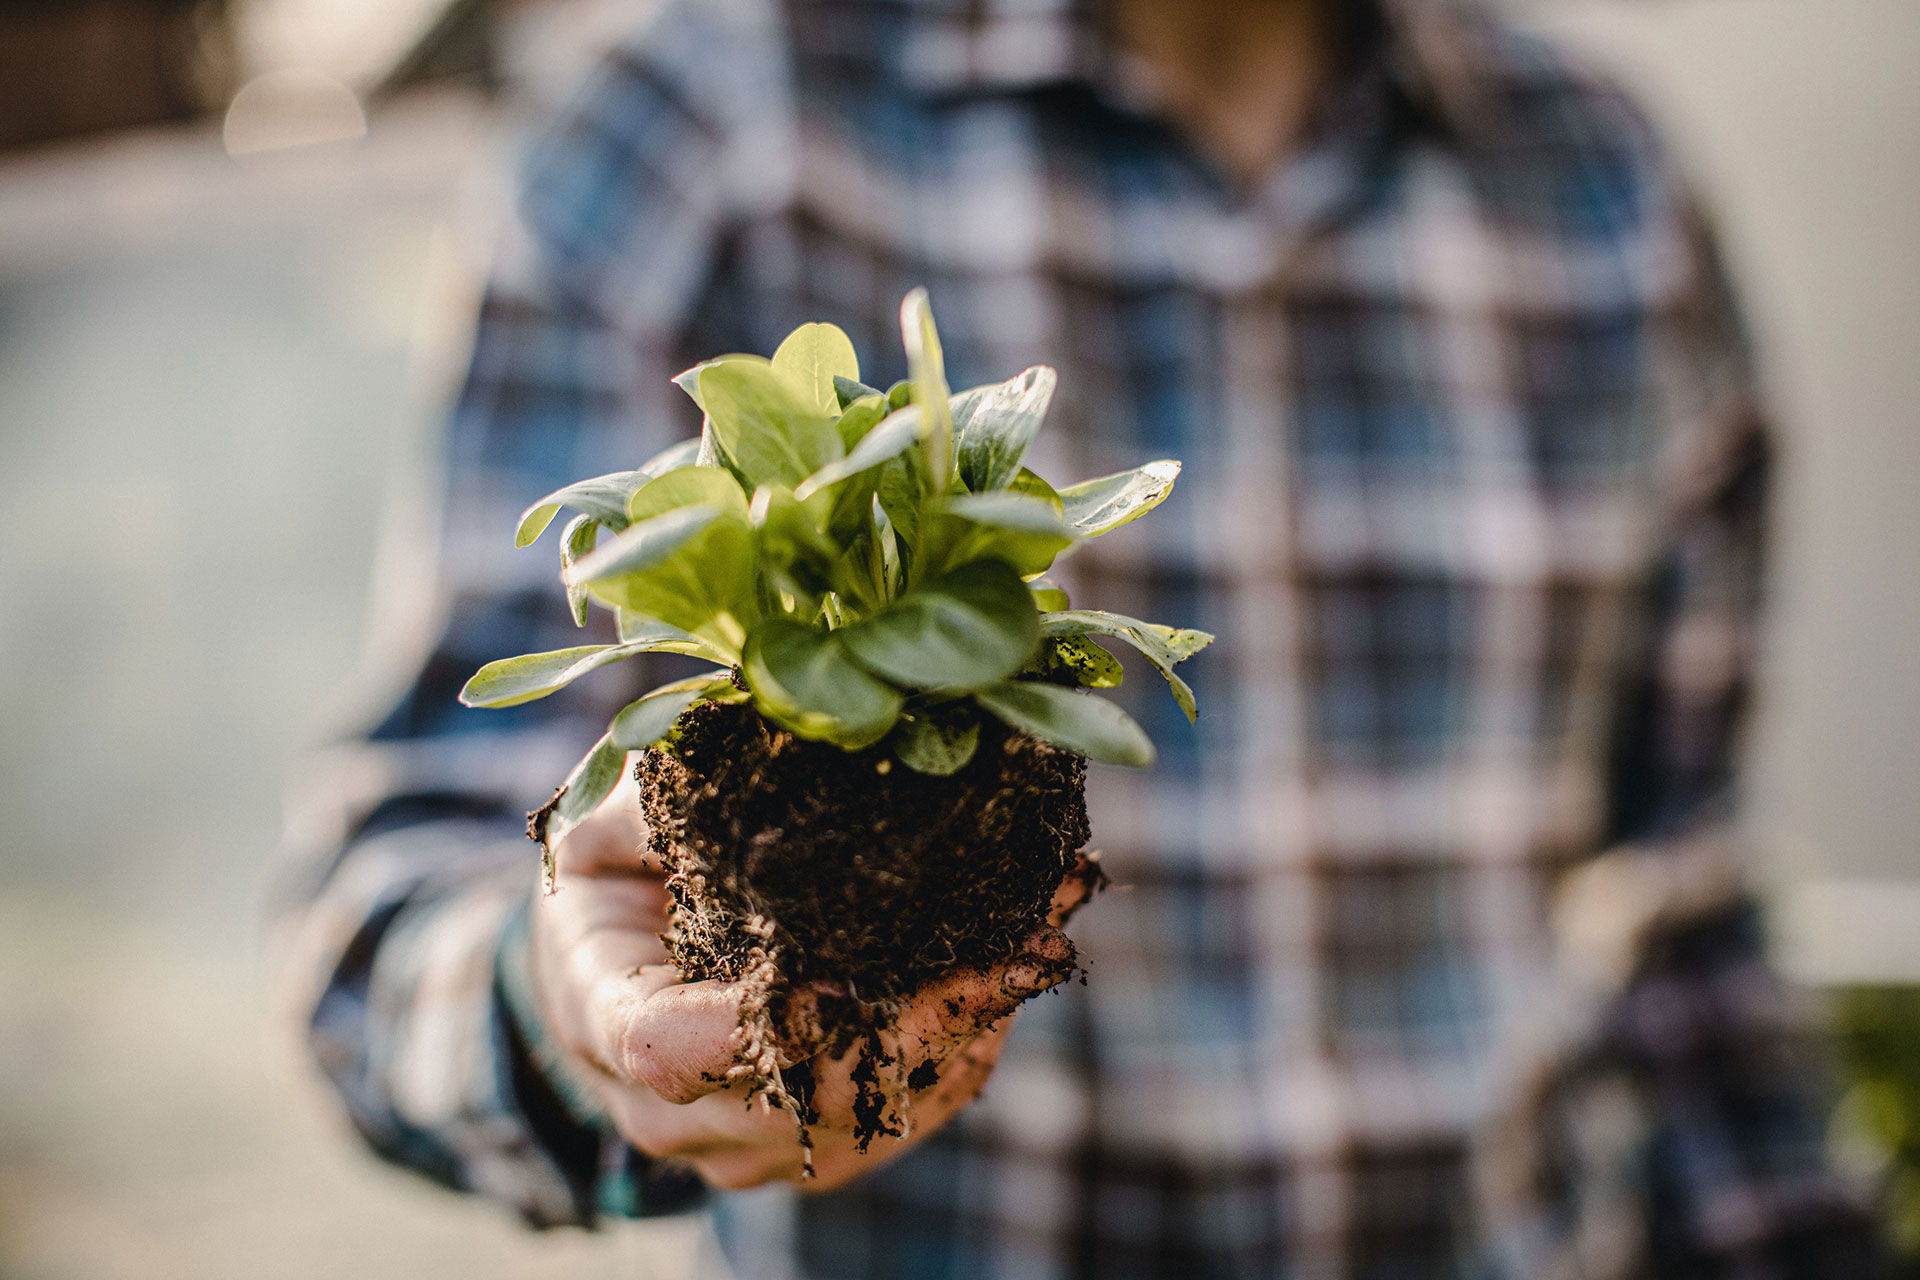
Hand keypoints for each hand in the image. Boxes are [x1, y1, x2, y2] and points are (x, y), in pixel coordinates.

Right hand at [527, 773, 1094, 1191]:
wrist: (614, 962)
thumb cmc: (615, 872)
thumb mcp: (615, 815)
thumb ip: (674, 792)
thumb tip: (786, 731)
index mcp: (605, 1022)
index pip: (672, 1051)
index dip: (765, 1023)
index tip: (846, 975)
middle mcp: (675, 1114)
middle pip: (808, 1094)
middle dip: (929, 1011)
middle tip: (1028, 930)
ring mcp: (751, 1146)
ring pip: (879, 1107)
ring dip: (975, 1019)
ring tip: (1050, 923)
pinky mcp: (823, 1146)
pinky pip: (914, 1107)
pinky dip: (976, 1033)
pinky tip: (1025, 954)